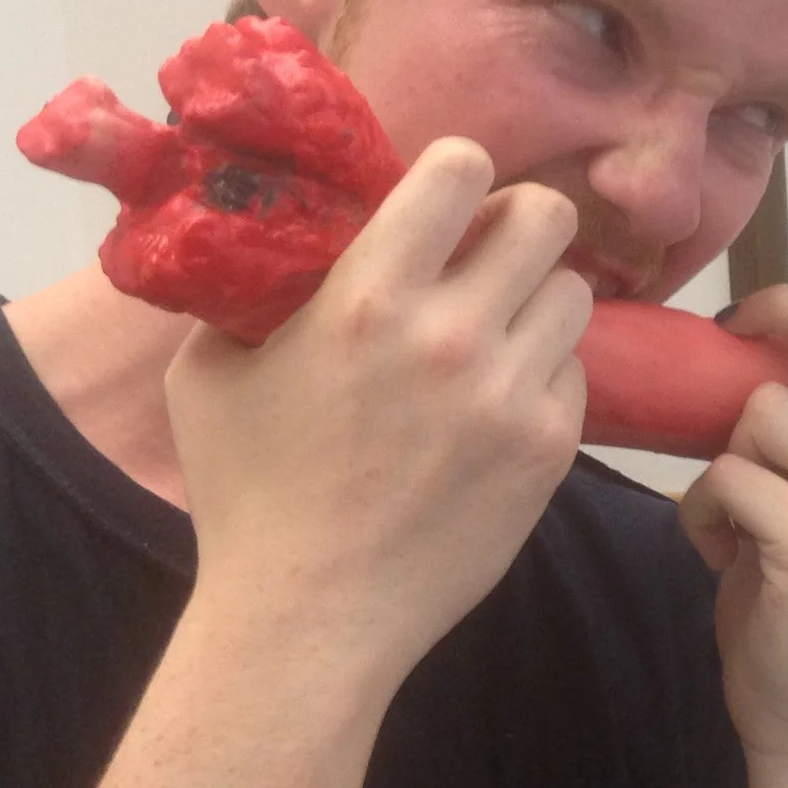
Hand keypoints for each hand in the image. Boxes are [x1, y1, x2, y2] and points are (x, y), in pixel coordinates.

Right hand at [164, 138, 589, 693]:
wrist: (309, 619)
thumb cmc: (248, 495)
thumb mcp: (212, 370)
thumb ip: (258, 291)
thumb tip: (285, 236)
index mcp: (369, 296)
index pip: (462, 168)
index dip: (459, 172)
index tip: (445, 201)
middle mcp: (455, 333)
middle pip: (547, 216)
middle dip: (519, 224)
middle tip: (491, 254)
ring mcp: (513, 391)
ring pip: (575, 293)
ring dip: (538, 299)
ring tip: (497, 332)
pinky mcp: (550, 445)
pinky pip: (576, 370)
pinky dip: (545, 373)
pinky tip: (499, 403)